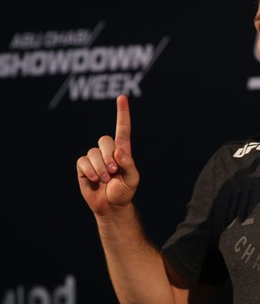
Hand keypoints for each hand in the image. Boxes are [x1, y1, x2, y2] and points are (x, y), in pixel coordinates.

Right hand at [76, 95, 139, 214]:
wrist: (111, 205)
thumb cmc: (124, 191)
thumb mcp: (133, 179)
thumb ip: (129, 164)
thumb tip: (118, 151)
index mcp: (123, 150)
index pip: (122, 128)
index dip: (122, 113)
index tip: (122, 97)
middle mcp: (108, 151)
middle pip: (104, 140)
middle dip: (109, 156)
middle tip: (114, 171)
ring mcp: (94, 157)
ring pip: (93, 152)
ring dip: (101, 167)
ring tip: (106, 179)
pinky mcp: (83, 166)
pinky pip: (83, 161)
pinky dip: (90, 171)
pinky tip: (95, 179)